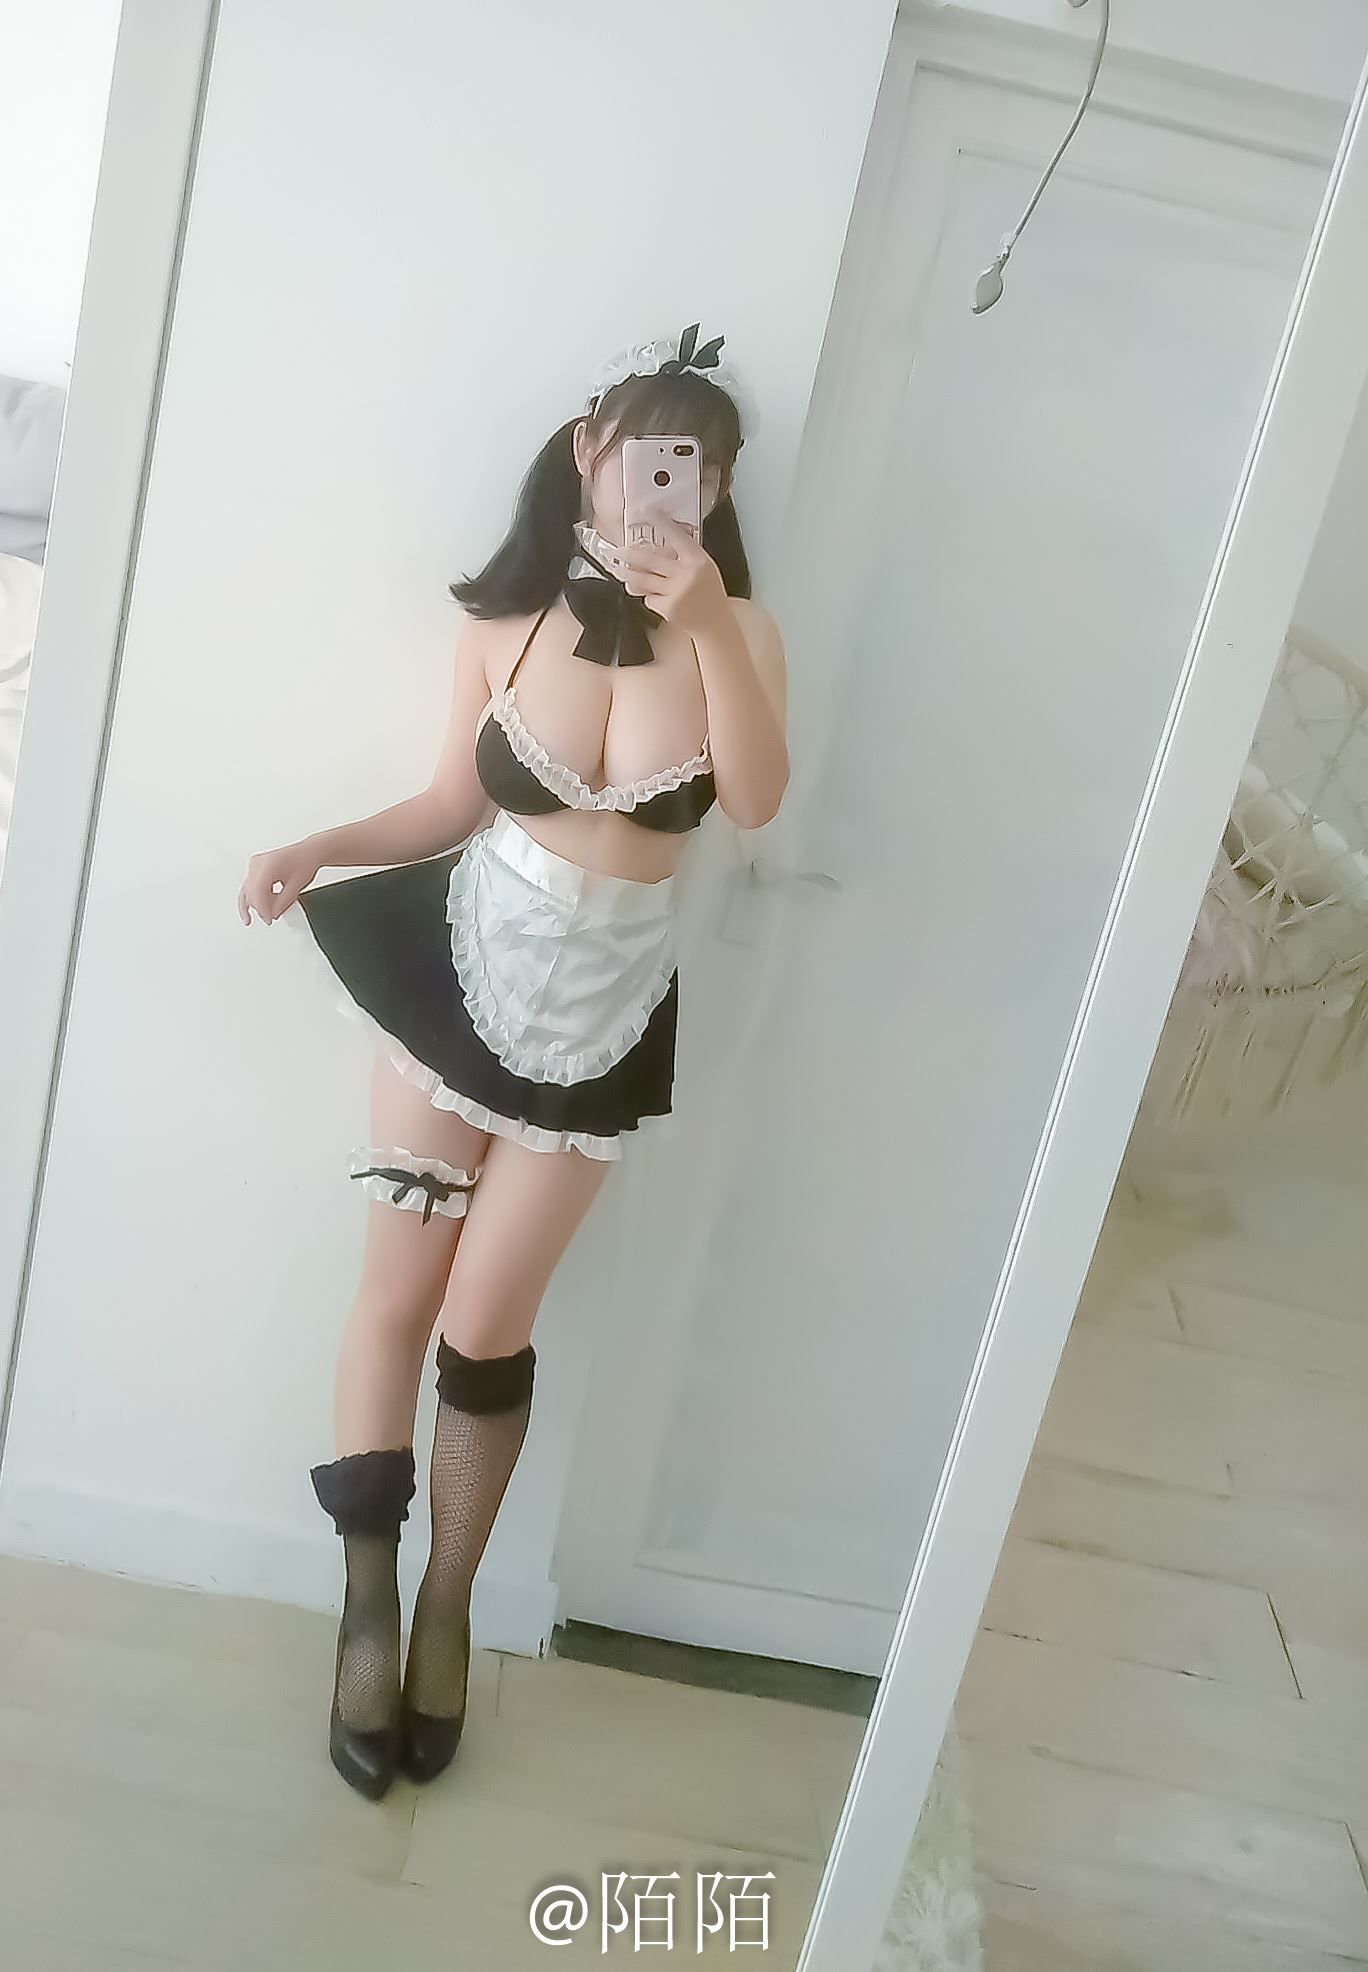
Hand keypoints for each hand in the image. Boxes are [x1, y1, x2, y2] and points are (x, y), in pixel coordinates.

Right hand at [237, 839, 320, 925]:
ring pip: (247, 890)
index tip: (268, 920)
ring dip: (255, 904)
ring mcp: (255, 863)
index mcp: (268, 865)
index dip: (262, 909)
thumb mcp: (296, 887)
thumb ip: (282, 903)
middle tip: (270, 918)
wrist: (308, 852)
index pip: (258, 892)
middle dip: (260, 907)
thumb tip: (272, 914)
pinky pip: (249, 885)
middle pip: (251, 892)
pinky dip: (254, 897)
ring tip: (256, 917)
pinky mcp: (255, 866)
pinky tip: (259, 907)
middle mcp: (258, 863)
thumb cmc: (305, 862)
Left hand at [620, 518, 729, 635]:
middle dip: (628, 554)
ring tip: (619, 570)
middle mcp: (686, 574)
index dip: (660, 522)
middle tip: (616, 550)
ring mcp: (676, 592)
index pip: (676, 535)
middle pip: (650, 559)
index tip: (647, 512)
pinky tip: (657, 597)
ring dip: (627, 574)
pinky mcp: (668, 607)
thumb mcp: (703, 568)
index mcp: (698, 560)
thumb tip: (655, 546)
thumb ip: (682, 556)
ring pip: (643, 579)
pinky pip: (649, 597)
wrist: (715, 622)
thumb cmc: (708, 594)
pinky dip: (649, 596)